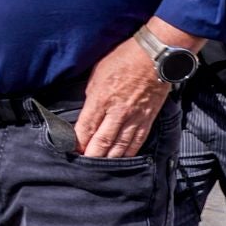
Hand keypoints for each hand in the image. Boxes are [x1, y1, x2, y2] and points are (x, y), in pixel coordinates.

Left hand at [76, 33, 172, 157]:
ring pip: (120, 146)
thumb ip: (91, 95)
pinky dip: (128, 153)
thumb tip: (86, 111)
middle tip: (82, 166)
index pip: (85, 128)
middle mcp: (117, 112)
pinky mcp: (147, 120)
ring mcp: (134, 118)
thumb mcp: (97, 73)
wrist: (155, 57)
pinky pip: (137, 142)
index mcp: (100, 99)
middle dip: (91, 156)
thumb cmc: (123, 59)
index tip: (71, 151)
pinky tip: (122, 160)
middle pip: (102, 142)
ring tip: (99, 168)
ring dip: (109, 159)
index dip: (77, 142)